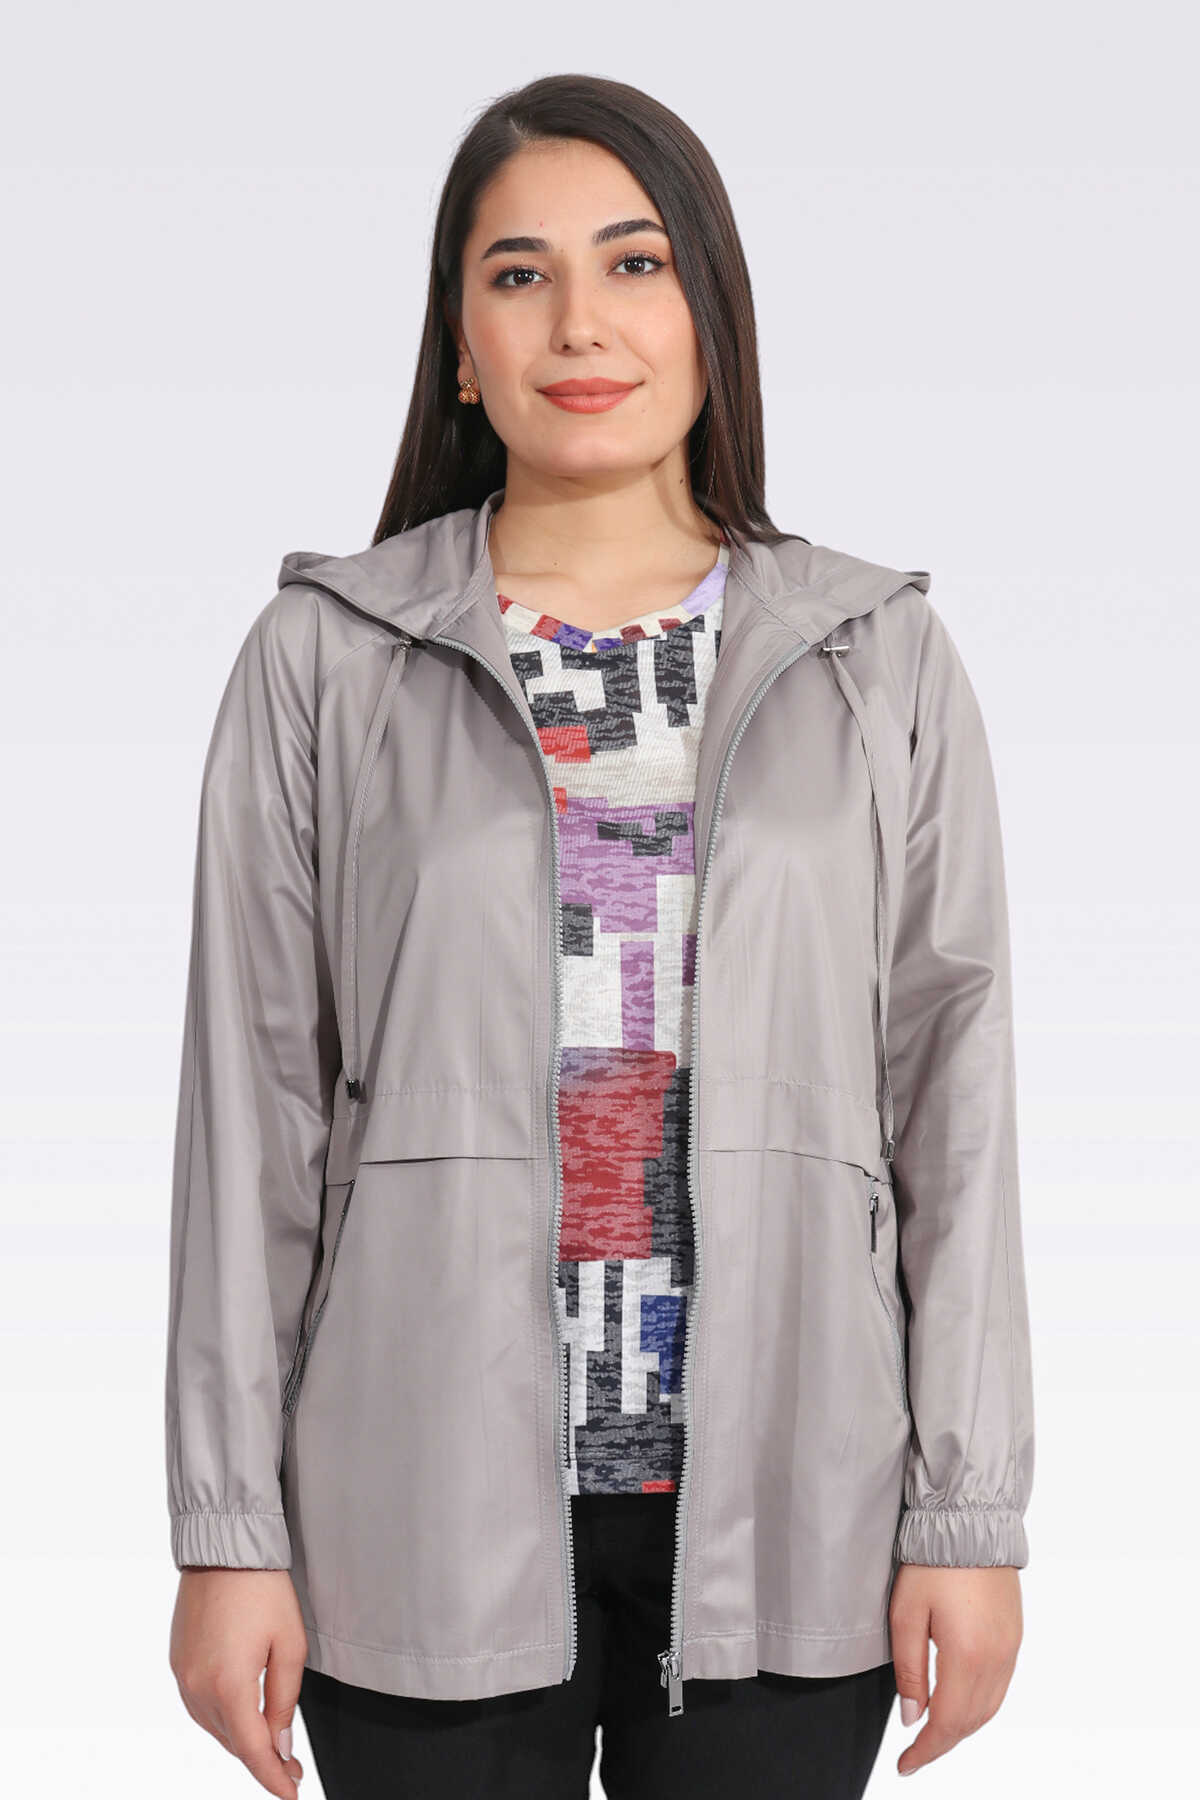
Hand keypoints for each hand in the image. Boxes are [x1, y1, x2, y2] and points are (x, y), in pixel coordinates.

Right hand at [169, 1568, 308, 1795]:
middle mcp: (198, 1687)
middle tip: (290, 1765)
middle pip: (233, 1742)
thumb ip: (286, 1699)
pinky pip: (200, 1706)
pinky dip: (223, 1718)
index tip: (291, 1793)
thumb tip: (280, 1745)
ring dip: (242, 1739)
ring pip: (215, 1728)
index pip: (253, 1750)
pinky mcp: (178, 1663)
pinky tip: (242, 1714)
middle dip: (262, 1759)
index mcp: (229, 1685)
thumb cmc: (262, 1588)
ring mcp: (183, 1676)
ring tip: (271, 1742)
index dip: (273, 1778)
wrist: (224, 1547)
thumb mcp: (289, 1644)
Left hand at [889, 1564, 1023, 1776]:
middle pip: (971, 1721)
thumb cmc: (932, 1562)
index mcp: (967, 1656)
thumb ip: (909, 1670)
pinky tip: (959, 1704)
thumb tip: (912, 1717)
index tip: (906, 1765)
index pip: (947, 1723)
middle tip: (915, 1753)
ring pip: (988, 1709)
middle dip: (942, 1743)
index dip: (926, 1750)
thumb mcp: (906, 1614)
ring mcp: (1010, 1649)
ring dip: (962, 1727)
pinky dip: (979, 1707)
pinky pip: (999, 1688)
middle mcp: (996, 1659)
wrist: (971, 1523)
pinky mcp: (1014, 1637)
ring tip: (933, 1733)